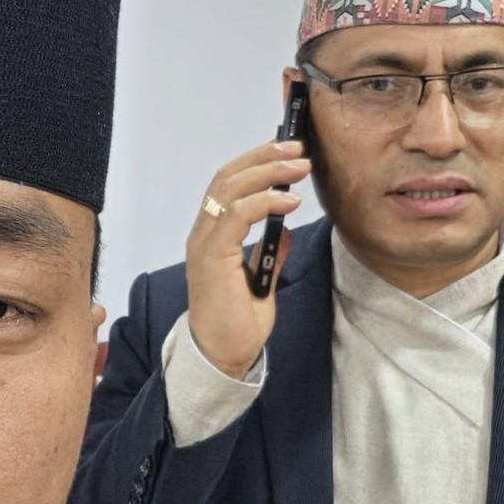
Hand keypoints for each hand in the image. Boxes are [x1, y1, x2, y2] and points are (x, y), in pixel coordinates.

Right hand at [185, 140, 310, 378]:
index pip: (228, 184)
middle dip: (264, 156)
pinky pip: (237, 215)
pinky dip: (265, 202)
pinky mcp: (213, 256)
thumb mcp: (262, 280)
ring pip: (230, 189)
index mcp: (212, 235)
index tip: (289, 151)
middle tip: (298, 147)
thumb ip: (269, 252)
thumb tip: (285, 229)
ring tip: (300, 166)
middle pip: (228, 177)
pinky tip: (290, 201)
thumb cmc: (237, 323)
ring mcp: (205, 243)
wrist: (223, 356)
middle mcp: (203, 233)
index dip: (257, 161)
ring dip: (269, 172)